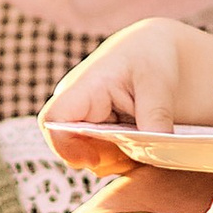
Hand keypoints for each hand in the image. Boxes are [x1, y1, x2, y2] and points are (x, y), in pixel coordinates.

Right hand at [43, 17, 212, 155]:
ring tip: (142, 154)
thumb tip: (154, 154)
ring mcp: (89, 121)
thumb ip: (156, 117)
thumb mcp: (159, 82)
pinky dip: (122, 161)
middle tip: (133, 158)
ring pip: (89, 155)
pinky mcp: (102, 131)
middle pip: (70, 146)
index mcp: (85, 87)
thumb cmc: (151, 55)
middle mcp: (78, 107)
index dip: (64, 146)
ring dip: (114, 163)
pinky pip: (104, 155)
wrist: (156, 49)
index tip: (93, 160)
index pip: (54, 120)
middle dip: (100, 160)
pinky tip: (142, 153)